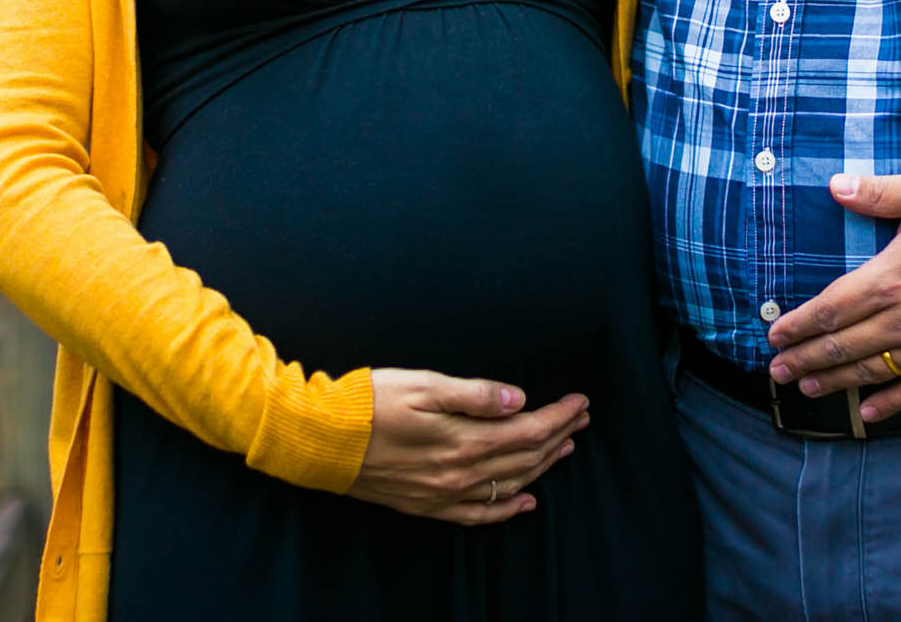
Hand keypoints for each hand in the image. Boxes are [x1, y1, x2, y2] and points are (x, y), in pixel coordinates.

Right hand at [346, 370, 588, 525]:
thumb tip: (519, 400)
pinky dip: (507, 509)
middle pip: (525, 458)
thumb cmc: (368, 403)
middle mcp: (458, 474)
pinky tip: (526, 502)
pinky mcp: (426, 505)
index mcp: (462, 440)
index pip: (529, 431)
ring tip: (564, 448)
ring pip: (508, 486)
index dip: (559, 416)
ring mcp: (442, 494)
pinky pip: (478, 515)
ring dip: (541, 467)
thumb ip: (475, 395)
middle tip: (581, 418)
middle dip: (558, 436)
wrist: (319, 440)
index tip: (581, 400)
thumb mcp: (423, 384)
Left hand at [765, 172, 900, 421]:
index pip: (829, 309)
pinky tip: (866, 413)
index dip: (798, 325)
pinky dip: (888, 405)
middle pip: (841, 346)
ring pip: (870, 372)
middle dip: (805, 360)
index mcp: (888, 279)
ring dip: (834, 381)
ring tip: (807, 388)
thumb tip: (834, 186)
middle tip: (778, 370)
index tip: (775, 335)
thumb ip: (876, 193)